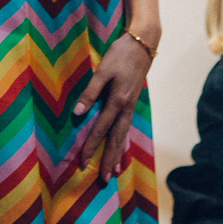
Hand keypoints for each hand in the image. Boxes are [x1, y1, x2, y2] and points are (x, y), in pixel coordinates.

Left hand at [71, 34, 152, 181]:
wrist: (143, 43)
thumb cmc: (120, 55)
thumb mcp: (103, 70)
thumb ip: (91, 92)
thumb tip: (79, 113)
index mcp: (117, 101)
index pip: (101, 129)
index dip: (91, 146)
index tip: (83, 162)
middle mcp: (126, 108)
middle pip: (116, 139)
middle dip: (109, 159)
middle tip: (104, 179)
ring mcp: (131, 106)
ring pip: (124, 135)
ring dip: (118, 154)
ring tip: (114, 172)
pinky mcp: (133, 101)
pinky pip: (127, 127)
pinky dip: (124, 141)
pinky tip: (122, 148)